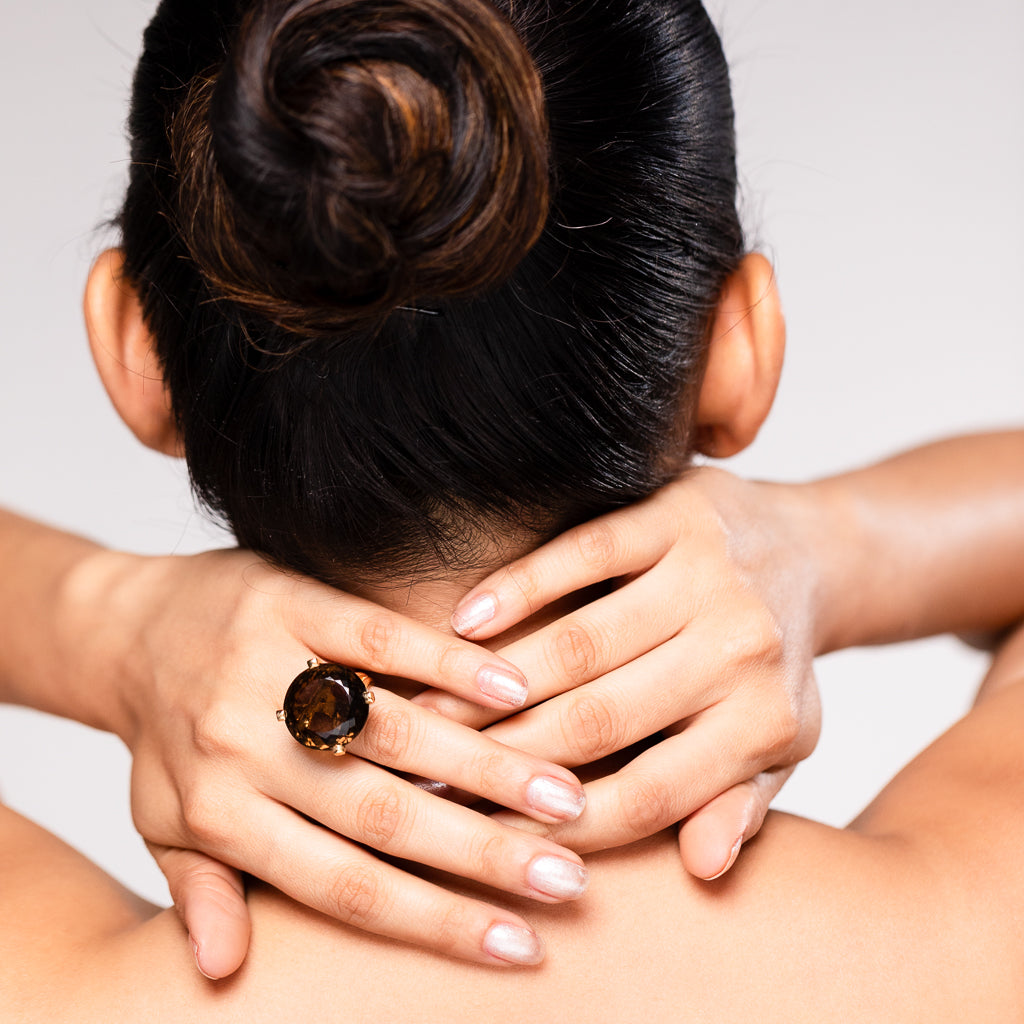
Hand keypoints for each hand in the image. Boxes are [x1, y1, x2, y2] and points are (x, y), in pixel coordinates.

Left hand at [91, 548, 587, 975]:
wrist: (127, 625)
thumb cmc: (164, 737)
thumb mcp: (165, 825)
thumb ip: (203, 890)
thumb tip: (221, 973)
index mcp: (219, 817)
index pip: (344, 888)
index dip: (437, 922)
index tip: (519, 945)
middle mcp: (244, 751)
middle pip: (382, 816)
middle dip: (483, 853)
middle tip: (565, 878)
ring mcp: (271, 670)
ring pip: (394, 731)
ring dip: (486, 764)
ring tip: (563, 795)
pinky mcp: (294, 603)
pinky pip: (383, 639)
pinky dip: (451, 665)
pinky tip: (516, 685)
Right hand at [418, 467, 822, 878]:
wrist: (809, 552)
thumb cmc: (775, 665)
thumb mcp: (777, 745)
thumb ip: (739, 804)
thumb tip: (704, 870)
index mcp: (765, 721)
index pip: (650, 796)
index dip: (561, 827)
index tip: (489, 839)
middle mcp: (742, 649)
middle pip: (602, 720)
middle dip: (507, 756)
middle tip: (434, 776)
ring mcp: (709, 575)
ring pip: (583, 641)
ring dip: (498, 679)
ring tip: (432, 707)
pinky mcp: (676, 514)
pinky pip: (585, 554)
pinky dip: (520, 587)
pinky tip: (466, 621)